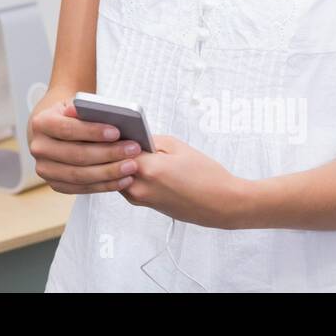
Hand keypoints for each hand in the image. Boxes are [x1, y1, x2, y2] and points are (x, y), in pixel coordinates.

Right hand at [29, 101, 142, 194]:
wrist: (54, 129)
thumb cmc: (70, 115)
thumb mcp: (75, 105)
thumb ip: (86, 110)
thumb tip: (104, 114)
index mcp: (41, 123)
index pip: (67, 129)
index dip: (92, 132)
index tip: (117, 132)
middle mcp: (38, 148)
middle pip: (76, 155)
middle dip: (107, 154)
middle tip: (132, 150)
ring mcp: (45, 169)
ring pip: (80, 175)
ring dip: (109, 172)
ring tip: (131, 166)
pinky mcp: (55, 184)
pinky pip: (82, 188)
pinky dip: (105, 185)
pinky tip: (123, 180)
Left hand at [120, 134, 246, 229]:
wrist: (221, 204)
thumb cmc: (206, 176)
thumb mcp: (178, 147)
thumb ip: (151, 140)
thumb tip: (134, 138)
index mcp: (148, 169)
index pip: (117, 149)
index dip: (117, 137)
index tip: (117, 129)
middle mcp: (140, 187)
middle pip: (113, 164)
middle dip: (116, 150)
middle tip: (123, 138)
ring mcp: (141, 199)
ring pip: (117, 176)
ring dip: (121, 164)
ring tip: (134, 151)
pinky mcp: (145, 205)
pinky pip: (127, 186)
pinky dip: (129, 175)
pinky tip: (141, 165)